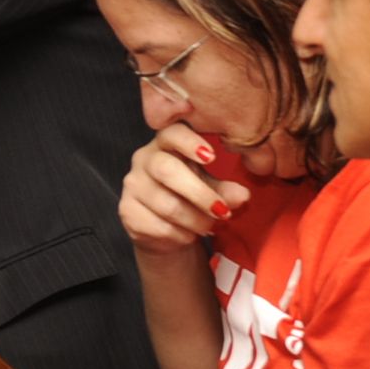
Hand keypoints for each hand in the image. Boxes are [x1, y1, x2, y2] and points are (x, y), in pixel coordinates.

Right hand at [122, 120, 243, 255]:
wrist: (166, 231)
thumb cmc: (190, 199)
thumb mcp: (211, 189)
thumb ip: (225, 191)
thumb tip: (242, 195)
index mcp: (166, 145)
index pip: (172, 133)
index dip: (189, 142)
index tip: (212, 157)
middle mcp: (143, 159)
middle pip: (167, 170)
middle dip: (200, 194)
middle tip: (223, 212)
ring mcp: (132, 186)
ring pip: (167, 205)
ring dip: (195, 221)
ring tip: (207, 227)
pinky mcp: (127, 211)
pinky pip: (159, 226)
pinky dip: (181, 235)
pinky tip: (187, 234)